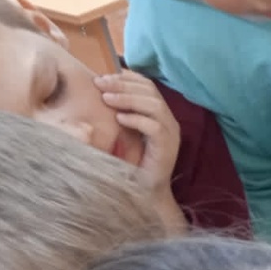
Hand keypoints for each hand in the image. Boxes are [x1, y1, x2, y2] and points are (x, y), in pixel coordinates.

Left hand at [95, 71, 179, 194]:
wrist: (144, 192)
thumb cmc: (130, 163)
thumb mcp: (123, 132)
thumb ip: (119, 113)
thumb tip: (102, 92)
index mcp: (159, 114)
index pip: (148, 86)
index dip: (127, 78)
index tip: (103, 77)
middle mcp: (169, 121)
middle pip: (150, 91)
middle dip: (123, 84)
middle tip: (100, 84)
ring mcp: (170, 134)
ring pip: (154, 105)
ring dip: (128, 98)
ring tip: (107, 99)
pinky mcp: (167, 147)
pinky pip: (155, 127)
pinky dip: (137, 119)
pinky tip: (119, 119)